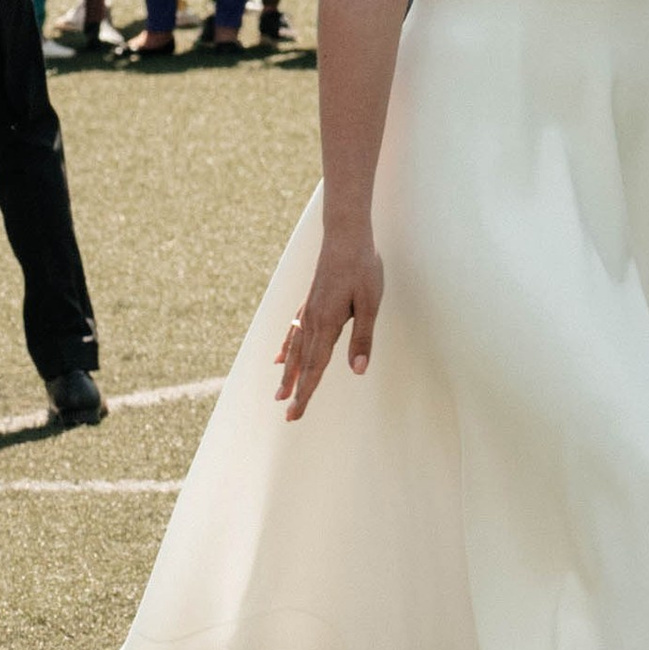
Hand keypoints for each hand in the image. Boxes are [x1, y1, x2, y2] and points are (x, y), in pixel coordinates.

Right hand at [276, 227, 383, 418]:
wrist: (345, 234)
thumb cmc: (362, 266)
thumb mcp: (369, 302)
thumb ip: (362, 337)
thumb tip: (358, 371)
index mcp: (327, 324)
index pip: (316, 367)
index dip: (305, 393)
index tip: (294, 415)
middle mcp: (312, 320)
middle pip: (302, 363)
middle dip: (295, 390)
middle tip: (287, 416)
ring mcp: (308, 310)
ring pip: (295, 348)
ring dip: (288, 373)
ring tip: (279, 392)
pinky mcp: (310, 301)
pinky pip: (294, 331)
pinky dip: (287, 347)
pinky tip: (280, 357)